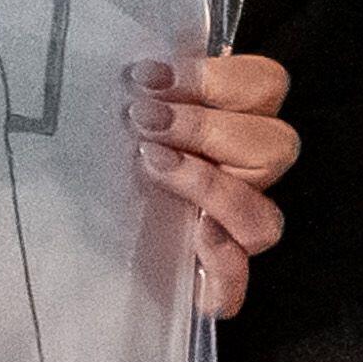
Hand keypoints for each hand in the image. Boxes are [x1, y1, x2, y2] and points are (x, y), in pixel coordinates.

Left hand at [132, 53, 299, 319]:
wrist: (85, 249)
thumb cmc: (106, 170)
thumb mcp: (122, 125)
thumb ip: (144, 96)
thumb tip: (135, 74)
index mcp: (231, 129)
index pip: (263, 86)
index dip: (212, 77)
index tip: (145, 77)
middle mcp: (245, 181)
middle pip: (277, 145)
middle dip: (205, 127)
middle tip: (142, 120)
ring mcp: (235, 238)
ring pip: (265, 218)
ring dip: (210, 185)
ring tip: (151, 164)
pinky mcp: (215, 287)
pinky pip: (235, 281)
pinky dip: (219, 259)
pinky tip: (191, 237)